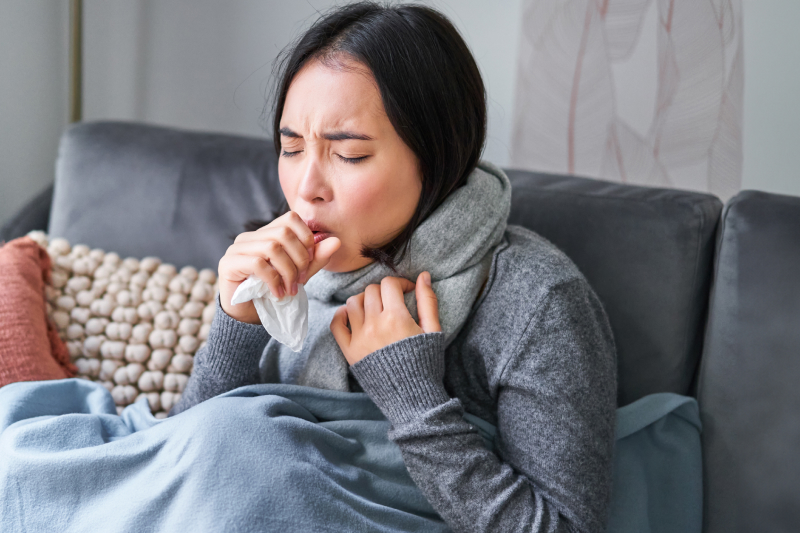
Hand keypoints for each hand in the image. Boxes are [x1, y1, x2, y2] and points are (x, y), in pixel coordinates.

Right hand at [219, 211, 340, 323]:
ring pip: (272, 248)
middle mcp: (250, 236)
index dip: (306, 238)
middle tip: (301, 281)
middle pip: (283, 233)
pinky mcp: (228, 263)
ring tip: (290, 290)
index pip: (291, 218)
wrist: (247, 316)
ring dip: (288, 272)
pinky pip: (257, 263)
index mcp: (267, 233)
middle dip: (299, 259)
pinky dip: (273, 280)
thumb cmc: (273, 291)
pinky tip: (277, 294)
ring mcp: (236, 248)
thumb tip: (337, 241)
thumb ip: (315, 258)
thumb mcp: (299, 274)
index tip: (309, 262)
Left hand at [330, 272, 440, 364]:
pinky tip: (351, 315)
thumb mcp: (433, 330)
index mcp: (396, 317)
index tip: (407, 291)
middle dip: (383, 291)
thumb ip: (427, 301)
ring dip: (363, 299)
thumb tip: (423, 275)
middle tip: (392, 301)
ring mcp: (359, 338)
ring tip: (374, 308)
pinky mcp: (349, 351)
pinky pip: (336, 325)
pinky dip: (341, 315)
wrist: (412, 397)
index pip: (389, 284)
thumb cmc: (426, 364)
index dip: (400, 283)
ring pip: (352, 303)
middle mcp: (374, 325)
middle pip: (370, 291)